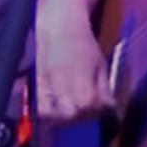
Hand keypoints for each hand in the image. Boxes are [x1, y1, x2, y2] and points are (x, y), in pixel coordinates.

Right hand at [33, 0, 112, 124]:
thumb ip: (103, 87)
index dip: (99, 108)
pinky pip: (41, 110)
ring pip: (56, 116)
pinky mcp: (38, 87)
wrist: (59, 28)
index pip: (90, 105)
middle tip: (90, 108)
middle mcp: (64, 87)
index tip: (104, 104)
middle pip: (73, 114)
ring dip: (66, 119)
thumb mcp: (100, 64)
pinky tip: (59, 110)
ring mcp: (49, 88)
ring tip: (75, 111)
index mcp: (82, 79)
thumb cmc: (84, 43)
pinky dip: (51, 115)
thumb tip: (109, 106)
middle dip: (83, 116)